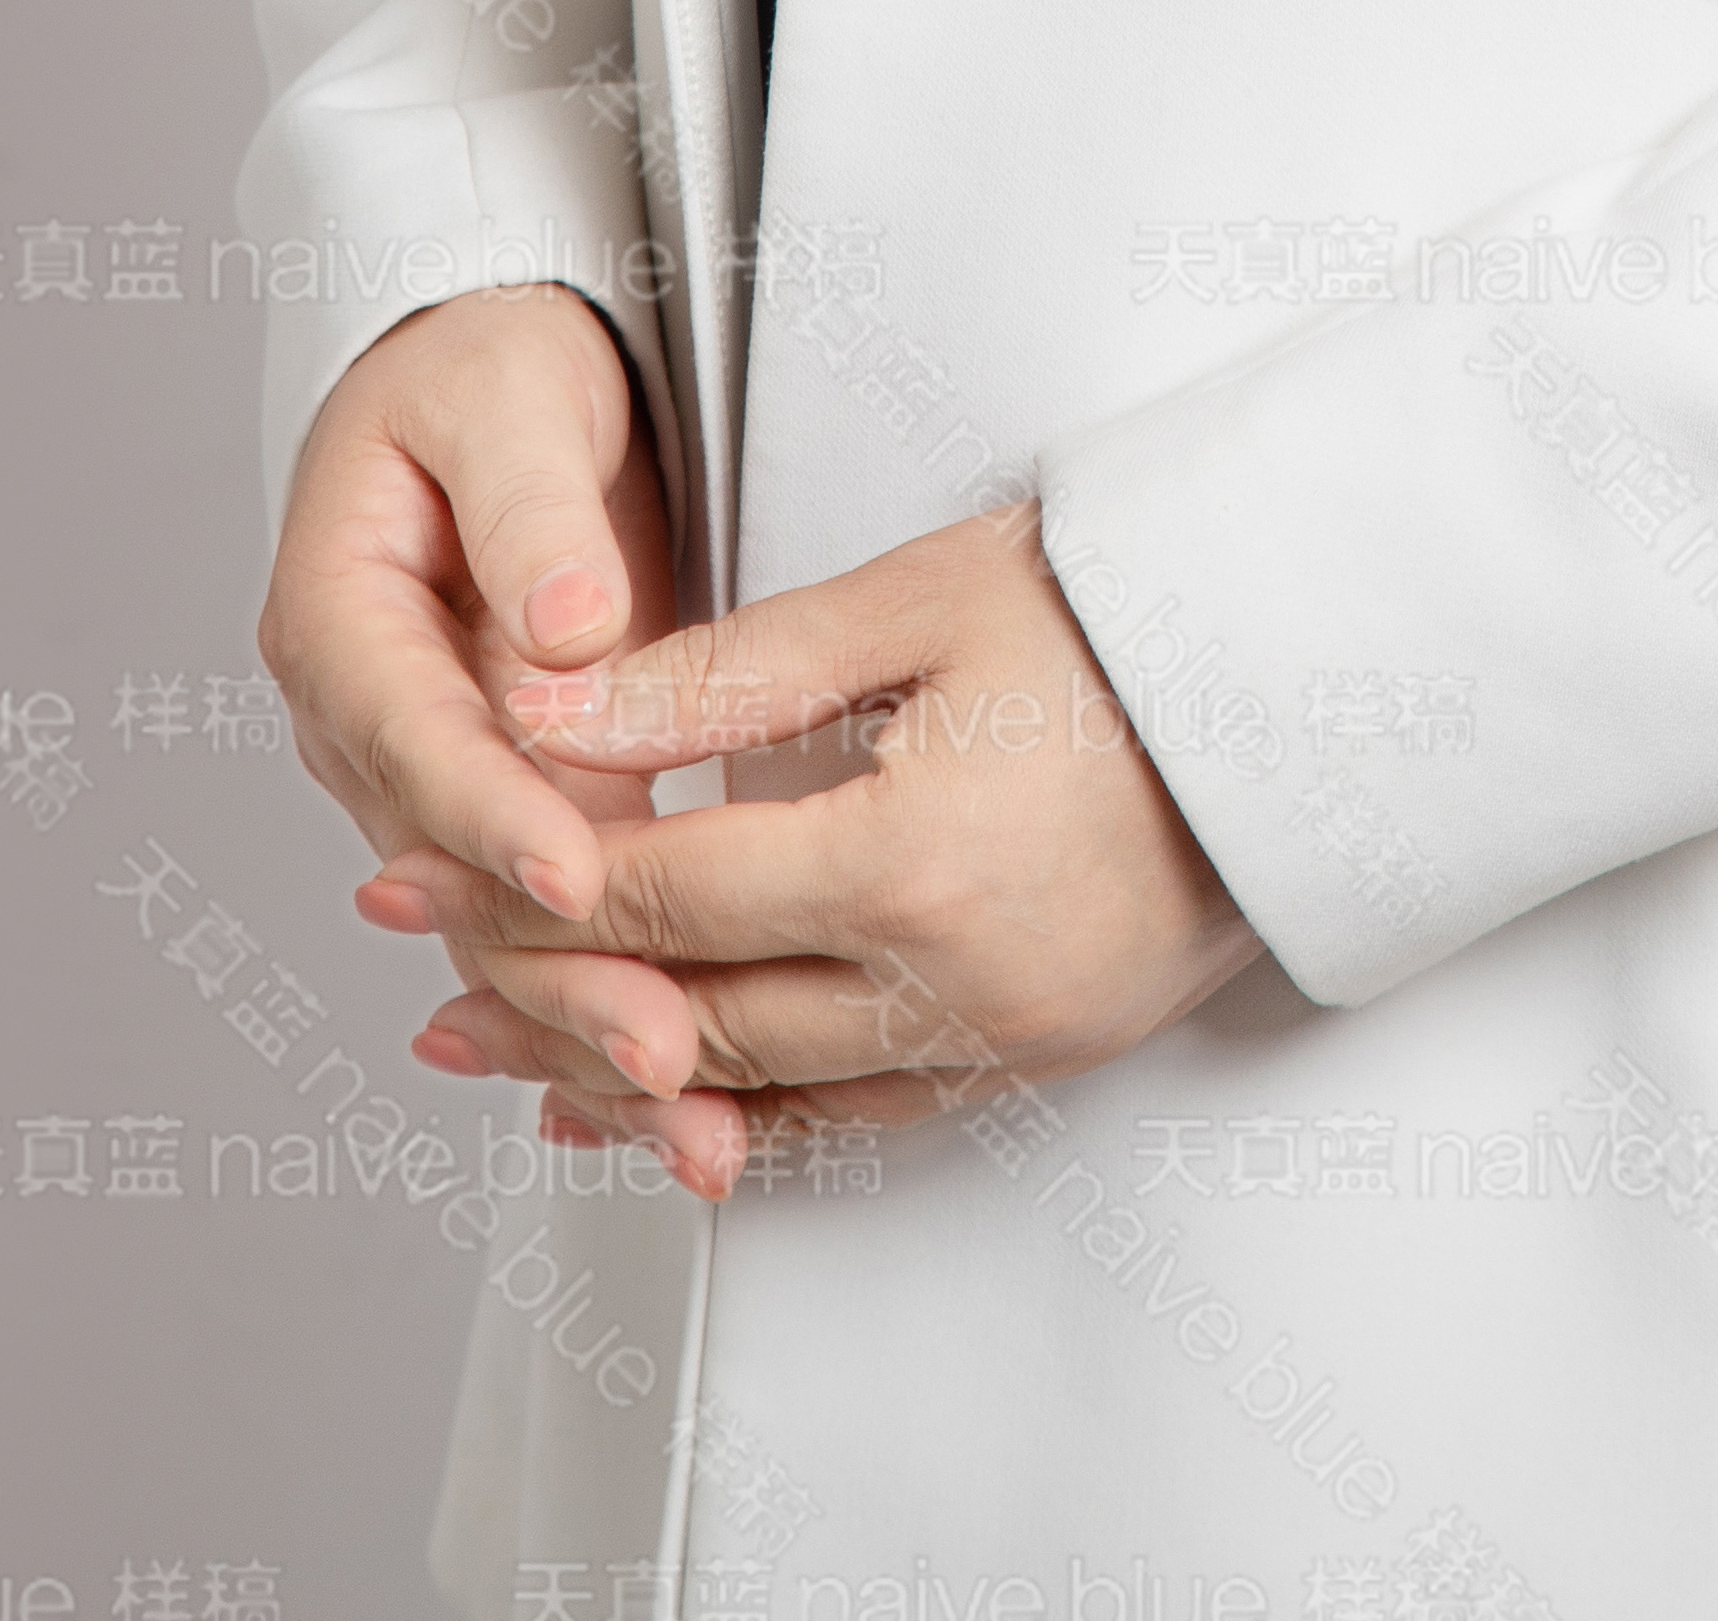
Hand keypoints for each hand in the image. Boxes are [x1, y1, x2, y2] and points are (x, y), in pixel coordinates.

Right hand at [260, 289, 713, 1166]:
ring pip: (500, 932)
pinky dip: (611, 1002)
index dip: (495, 814)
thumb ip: (529, 508)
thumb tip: (563, 625)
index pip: (414, 740)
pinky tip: (685, 1093)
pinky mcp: (509, 810)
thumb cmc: (494, 368)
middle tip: (662, 1045)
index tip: (583, 870)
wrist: (506, 389)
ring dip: (589, 1026)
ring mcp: (433, 783)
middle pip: (456, 877)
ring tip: (692, 1115)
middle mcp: (369, 726)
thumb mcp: (507, 393)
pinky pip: (549, 925)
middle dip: (558, 972)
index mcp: (336, 621)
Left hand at [352, 499, 1265, 1198]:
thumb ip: (728, 670)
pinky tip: (678, 1101)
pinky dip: (750, 1112)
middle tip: (422, 974)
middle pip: (691, 1011)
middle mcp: (950, 980)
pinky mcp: (1040, 1053)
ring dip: (626, 1073)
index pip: (663, 897)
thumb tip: (555, 707)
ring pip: (766, 1088)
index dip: (520, 885)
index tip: (413, 872)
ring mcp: (1003, 1035)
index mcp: (908, 859)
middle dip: (542, 991)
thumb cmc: (1126, 610)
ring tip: (506, 1055)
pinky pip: (862, 1115)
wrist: (1305, 675)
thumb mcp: (919, 603)